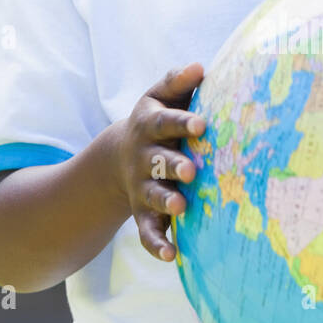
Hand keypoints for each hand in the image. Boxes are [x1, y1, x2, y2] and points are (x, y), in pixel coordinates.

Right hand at [114, 63, 205, 261]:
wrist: (121, 156)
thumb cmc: (157, 120)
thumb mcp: (160, 97)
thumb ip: (177, 82)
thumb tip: (200, 66)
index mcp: (149, 126)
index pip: (165, 122)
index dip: (182, 123)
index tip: (201, 124)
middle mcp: (144, 157)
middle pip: (158, 162)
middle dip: (174, 166)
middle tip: (193, 170)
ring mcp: (143, 187)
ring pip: (153, 196)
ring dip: (166, 202)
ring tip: (182, 206)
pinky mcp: (144, 213)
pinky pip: (148, 231)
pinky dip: (157, 244)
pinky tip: (171, 255)